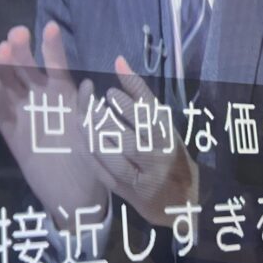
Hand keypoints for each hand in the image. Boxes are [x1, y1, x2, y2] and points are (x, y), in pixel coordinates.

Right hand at [0, 22, 107, 229]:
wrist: (77, 196)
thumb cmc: (93, 160)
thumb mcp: (97, 134)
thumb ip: (89, 111)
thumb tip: (87, 86)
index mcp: (64, 95)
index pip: (56, 65)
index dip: (52, 47)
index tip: (49, 27)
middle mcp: (41, 99)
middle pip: (26, 69)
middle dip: (21, 50)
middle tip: (17, 33)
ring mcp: (24, 114)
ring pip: (8, 85)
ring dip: (3, 68)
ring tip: (0, 51)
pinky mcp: (11, 133)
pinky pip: (0, 113)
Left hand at [89, 56, 198, 227]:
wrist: (179, 202)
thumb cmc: (166, 151)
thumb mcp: (160, 122)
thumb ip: (139, 93)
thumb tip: (118, 60)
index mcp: (168, 138)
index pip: (150, 120)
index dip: (128, 106)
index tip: (110, 92)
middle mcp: (158, 159)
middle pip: (129, 140)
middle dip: (105, 120)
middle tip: (88, 105)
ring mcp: (143, 179)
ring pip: (115, 158)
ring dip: (94, 138)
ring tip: (82, 120)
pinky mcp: (127, 193)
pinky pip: (105, 173)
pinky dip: (91, 156)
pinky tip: (82, 140)